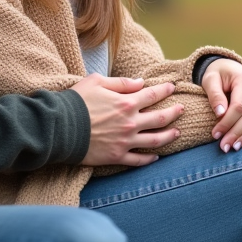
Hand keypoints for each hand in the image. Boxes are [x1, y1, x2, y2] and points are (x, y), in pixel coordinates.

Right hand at [69, 74, 183, 166]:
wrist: (59, 127)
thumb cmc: (76, 102)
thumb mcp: (96, 81)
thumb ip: (121, 83)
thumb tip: (140, 82)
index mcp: (126, 102)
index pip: (152, 94)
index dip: (165, 90)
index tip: (172, 87)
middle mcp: (130, 122)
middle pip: (160, 118)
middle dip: (174, 112)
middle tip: (182, 109)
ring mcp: (126, 141)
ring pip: (155, 140)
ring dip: (169, 135)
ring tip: (177, 132)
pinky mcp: (117, 156)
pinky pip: (139, 160)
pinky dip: (150, 159)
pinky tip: (156, 157)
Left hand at [202, 59, 241, 152]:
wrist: (227, 68)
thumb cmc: (216, 75)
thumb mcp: (209, 80)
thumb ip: (214, 94)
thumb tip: (220, 113)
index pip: (238, 106)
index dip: (227, 122)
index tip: (215, 134)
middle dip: (237, 133)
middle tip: (224, 147)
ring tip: (235, 147)